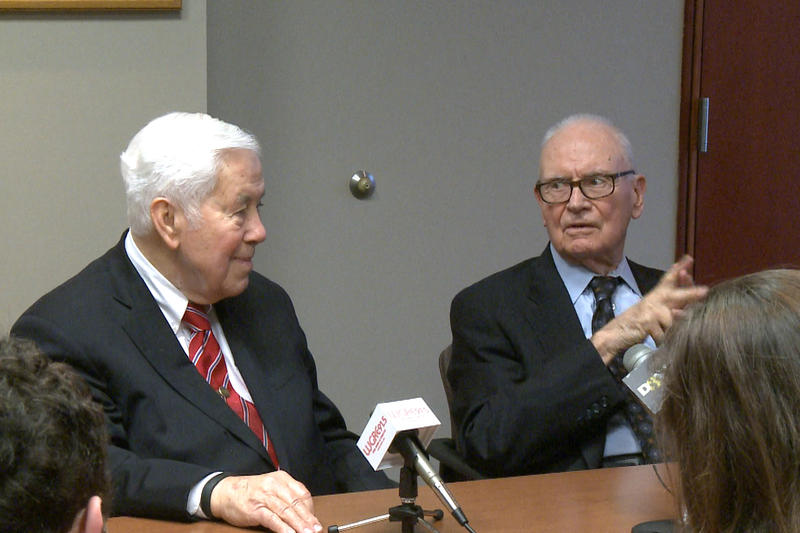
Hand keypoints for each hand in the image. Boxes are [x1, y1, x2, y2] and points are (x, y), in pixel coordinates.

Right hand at [210, 471, 322, 532]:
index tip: (315, 520)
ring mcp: (264, 497)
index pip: (302, 493)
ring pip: (286, 512)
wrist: (225, 492)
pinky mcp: (255, 509)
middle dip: (308, 519)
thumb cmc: (250, 492)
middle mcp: (274, 485)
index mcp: (281, 478)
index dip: (310, 509)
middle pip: (296, 503)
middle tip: (316, 529)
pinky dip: (283, 528)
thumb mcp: (271, 487)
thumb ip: (286, 496)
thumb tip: (304, 512)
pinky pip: (273, 519)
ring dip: (299, 525)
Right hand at [592, 255, 707, 362]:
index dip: (678, 268)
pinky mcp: (647, 321)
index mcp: (656, 295)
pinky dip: (662, 339)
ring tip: (660, 333)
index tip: (689, 258)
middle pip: (677, 295)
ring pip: (673, 320)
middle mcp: (654, 299)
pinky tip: (655, 339)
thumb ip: (670, 309)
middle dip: (691, 293)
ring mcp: (650, 310)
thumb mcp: (653, 313)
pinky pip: (665, 333)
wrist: (615, 333)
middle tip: (705, 291)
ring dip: (671, 330)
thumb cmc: (636, 323)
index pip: (668, 279)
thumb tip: (686, 309)